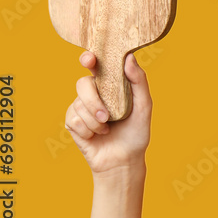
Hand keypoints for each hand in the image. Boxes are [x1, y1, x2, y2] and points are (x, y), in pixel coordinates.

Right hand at [65, 52, 151, 176]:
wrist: (125, 159)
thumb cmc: (136, 131)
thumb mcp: (144, 106)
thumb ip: (139, 80)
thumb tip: (129, 57)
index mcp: (111, 85)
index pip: (97, 65)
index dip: (90, 59)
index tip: (90, 59)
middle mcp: (94, 93)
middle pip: (82, 84)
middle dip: (93, 101)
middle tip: (106, 116)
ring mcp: (81, 107)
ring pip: (78, 104)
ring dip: (95, 121)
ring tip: (107, 128)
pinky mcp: (72, 123)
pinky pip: (73, 120)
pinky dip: (88, 130)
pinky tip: (97, 135)